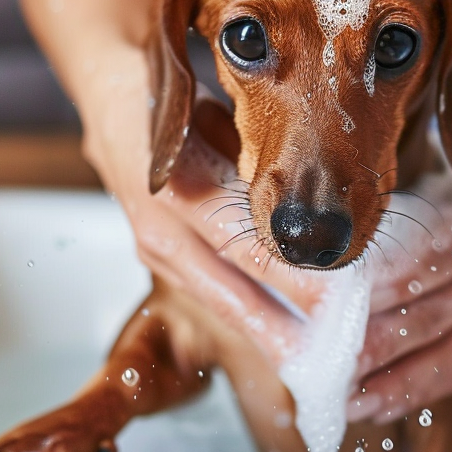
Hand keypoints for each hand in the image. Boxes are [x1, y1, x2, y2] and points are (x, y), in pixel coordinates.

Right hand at [77, 43, 306, 367]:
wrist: (110, 95)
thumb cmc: (174, 97)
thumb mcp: (216, 114)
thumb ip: (254, 157)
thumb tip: (312, 198)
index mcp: (177, 187)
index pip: (247, 245)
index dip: (296, 277)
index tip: (341, 299)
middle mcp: (160, 227)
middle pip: (234, 288)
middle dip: (288, 326)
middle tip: (337, 350)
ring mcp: (155, 250)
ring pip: (220, 302)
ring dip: (269, 333)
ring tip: (315, 357)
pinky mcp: (158, 261)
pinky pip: (210, 294)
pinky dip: (249, 316)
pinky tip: (284, 336)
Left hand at [346, 180, 451, 424]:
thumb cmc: (451, 202)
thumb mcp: (430, 193)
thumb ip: (387, 219)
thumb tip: (320, 245)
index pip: (424, 260)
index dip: (381, 285)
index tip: (337, 308)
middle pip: (430, 313)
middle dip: (378, 346)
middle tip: (333, 369)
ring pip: (445, 353)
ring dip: (394, 382)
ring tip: (351, 403)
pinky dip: (417, 394)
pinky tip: (379, 409)